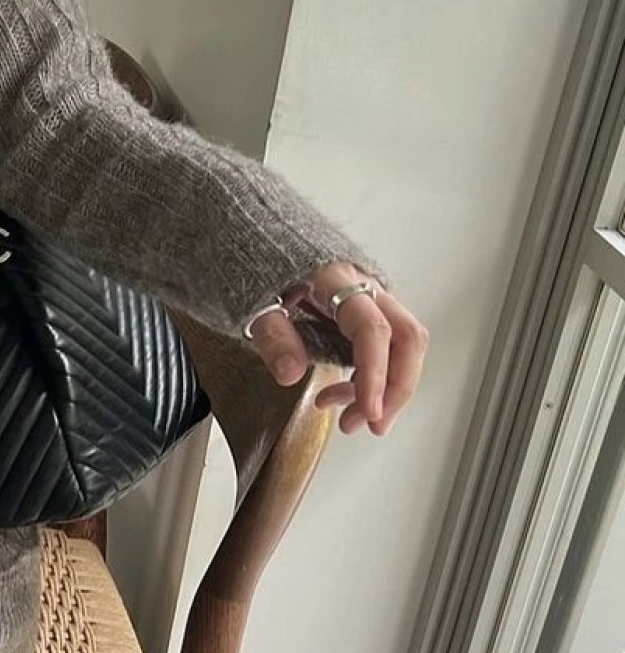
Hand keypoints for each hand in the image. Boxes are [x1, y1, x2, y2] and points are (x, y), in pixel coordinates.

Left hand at [248, 258, 428, 436]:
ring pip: (399, 342)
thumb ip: (272, 334)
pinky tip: (341, 395)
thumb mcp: (248, 299)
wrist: (246, 227)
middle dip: (396, 388)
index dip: (376, 375)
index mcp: (335, 277)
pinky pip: (381, 343)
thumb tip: (291, 373)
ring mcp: (365, 294)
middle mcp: (361, 283)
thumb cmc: (249, 257)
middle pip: (406, 337)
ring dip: (384, 386)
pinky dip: (370, 375)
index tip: (369, 412)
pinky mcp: (359, 307)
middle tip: (370, 425)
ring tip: (348, 417)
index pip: (372, 330)